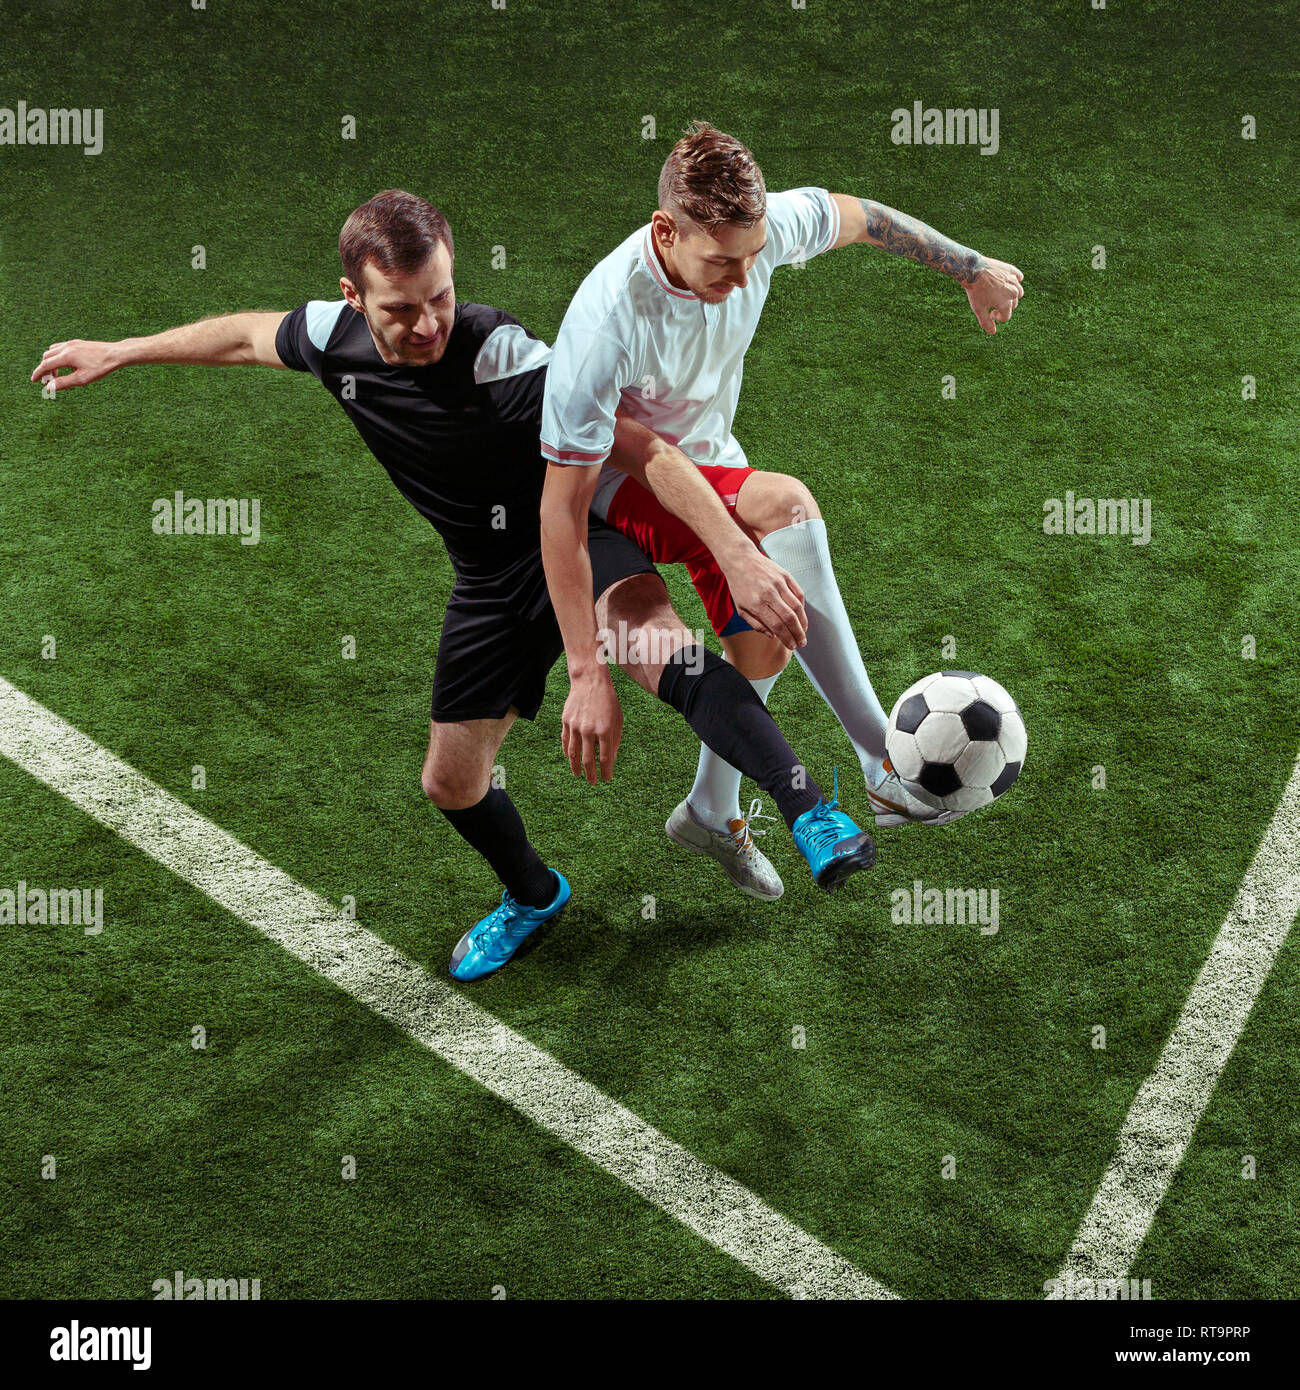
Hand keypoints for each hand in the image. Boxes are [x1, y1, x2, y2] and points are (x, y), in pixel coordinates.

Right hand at [30, 339, 121, 390]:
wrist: (116, 354)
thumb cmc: (101, 367)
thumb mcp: (82, 379)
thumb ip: (64, 383)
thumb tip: (49, 388)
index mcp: (66, 356)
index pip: (46, 364)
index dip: (38, 373)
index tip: (34, 381)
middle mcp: (66, 347)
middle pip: (47, 357)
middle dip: (45, 369)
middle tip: (48, 381)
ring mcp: (72, 343)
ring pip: (53, 351)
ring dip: (51, 362)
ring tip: (57, 375)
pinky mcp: (78, 343)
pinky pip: (61, 348)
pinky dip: (57, 356)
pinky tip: (65, 365)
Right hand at [561, 667, 623, 783]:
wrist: (590, 681)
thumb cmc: (608, 700)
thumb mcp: (618, 719)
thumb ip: (615, 740)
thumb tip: (612, 759)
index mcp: (605, 730)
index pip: (605, 758)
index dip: (606, 771)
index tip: (607, 779)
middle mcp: (589, 730)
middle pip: (588, 760)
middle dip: (591, 774)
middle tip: (593, 782)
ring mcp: (575, 726)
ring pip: (574, 754)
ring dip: (576, 767)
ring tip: (578, 775)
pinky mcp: (566, 721)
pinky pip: (566, 741)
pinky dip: (567, 752)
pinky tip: (570, 759)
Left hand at [722, 547, 807, 649]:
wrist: (740, 559)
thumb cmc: (739, 586)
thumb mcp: (741, 609)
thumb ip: (756, 624)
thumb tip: (773, 636)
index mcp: (756, 604)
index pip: (777, 625)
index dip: (787, 638)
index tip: (791, 646)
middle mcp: (769, 593)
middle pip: (789, 618)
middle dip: (798, 634)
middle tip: (801, 643)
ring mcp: (779, 583)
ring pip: (797, 607)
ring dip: (803, 622)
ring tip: (803, 632)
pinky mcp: (785, 575)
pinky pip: (798, 594)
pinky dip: (802, 607)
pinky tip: (801, 616)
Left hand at [964, 258, 1023, 334]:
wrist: (973, 270)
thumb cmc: (975, 291)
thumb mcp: (979, 309)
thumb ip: (986, 323)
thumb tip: (993, 332)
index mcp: (1005, 304)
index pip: (1006, 316)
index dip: (998, 317)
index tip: (990, 313)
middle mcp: (1013, 293)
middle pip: (1013, 305)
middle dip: (1004, 306)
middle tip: (992, 303)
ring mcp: (1014, 281)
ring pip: (1018, 293)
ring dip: (1011, 296)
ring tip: (1000, 293)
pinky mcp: (1012, 271)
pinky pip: (1019, 278)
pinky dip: (1015, 281)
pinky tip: (1008, 282)